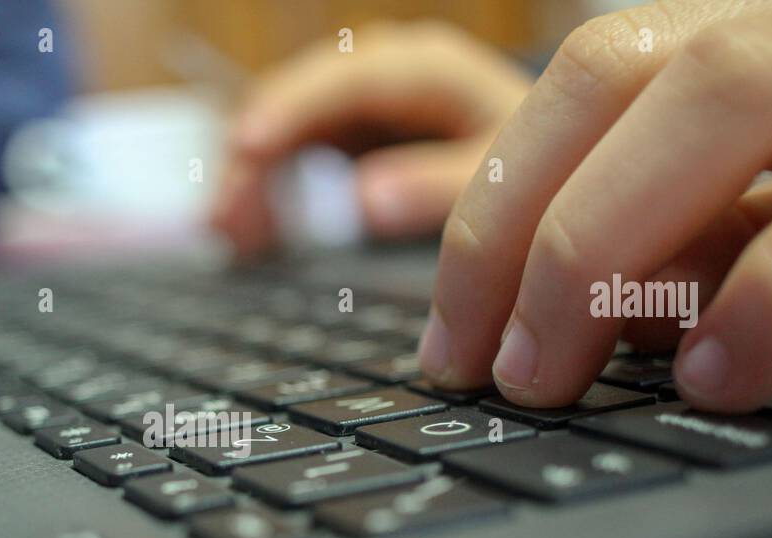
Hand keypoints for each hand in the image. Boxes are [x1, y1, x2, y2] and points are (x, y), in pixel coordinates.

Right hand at [210, 21, 531, 256]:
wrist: (546, 166)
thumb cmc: (533, 166)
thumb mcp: (497, 177)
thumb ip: (438, 187)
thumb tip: (364, 202)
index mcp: (424, 67)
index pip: (345, 78)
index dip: (291, 109)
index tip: (246, 147)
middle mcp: (379, 72)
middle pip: (294, 99)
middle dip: (253, 158)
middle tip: (224, 222)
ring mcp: (353, 103)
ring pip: (279, 129)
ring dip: (249, 181)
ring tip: (228, 236)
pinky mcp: (339, 136)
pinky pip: (285, 157)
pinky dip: (262, 195)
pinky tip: (243, 235)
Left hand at [423, 0, 771, 411]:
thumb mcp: (771, 218)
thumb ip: (681, 237)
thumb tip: (536, 317)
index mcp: (759, 41)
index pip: (588, 80)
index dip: (493, 203)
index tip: (446, 334)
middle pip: (615, 75)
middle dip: (512, 230)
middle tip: (471, 369)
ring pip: (730, 94)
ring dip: (603, 247)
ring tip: (544, 380)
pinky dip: (769, 294)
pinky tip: (711, 377)